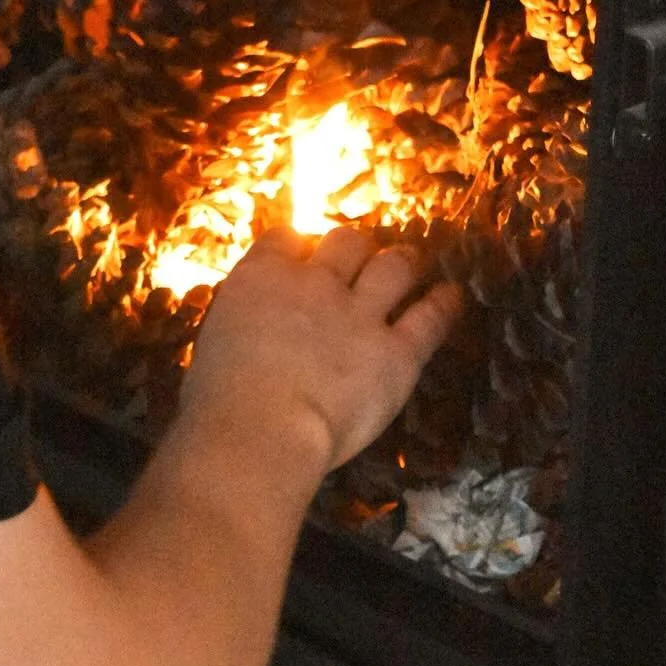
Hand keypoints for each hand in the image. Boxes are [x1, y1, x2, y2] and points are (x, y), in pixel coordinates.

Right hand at [184, 228, 460, 474]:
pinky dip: (442, 305)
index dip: (298, 244)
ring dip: (401, 263)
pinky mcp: (396, 353)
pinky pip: (428, 319)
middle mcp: (315, 283)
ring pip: (392, 267)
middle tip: (359, 259)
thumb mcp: (214, 342)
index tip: (302, 253)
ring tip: (410, 262)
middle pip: (346, 241)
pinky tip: (451, 297)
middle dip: (354, 248)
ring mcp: (360, 315)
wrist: (260, 428)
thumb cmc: (217, 399)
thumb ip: (241, 323)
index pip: (285, 238)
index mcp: (262, 277)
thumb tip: (248, 331)